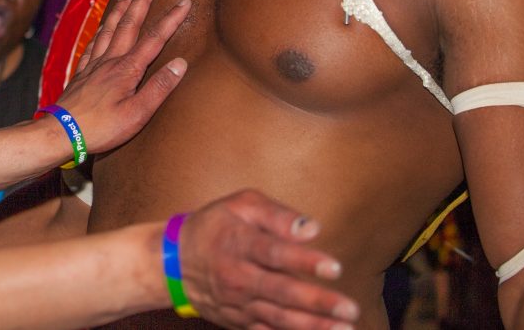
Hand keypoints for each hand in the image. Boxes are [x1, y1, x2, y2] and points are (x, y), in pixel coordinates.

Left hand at [54, 0, 190, 154]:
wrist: (62, 132)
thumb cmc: (102, 128)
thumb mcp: (138, 114)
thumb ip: (159, 88)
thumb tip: (181, 63)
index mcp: (127, 69)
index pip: (155, 38)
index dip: (171, 19)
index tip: (185, 1)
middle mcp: (110, 61)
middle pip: (129, 24)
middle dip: (142, 1)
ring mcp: (94, 65)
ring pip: (109, 29)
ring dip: (120, 9)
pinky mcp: (82, 73)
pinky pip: (93, 44)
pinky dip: (100, 30)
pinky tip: (101, 27)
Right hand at [180, 190, 358, 329]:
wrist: (174, 263)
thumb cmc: (215, 226)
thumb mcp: (240, 206)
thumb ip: (276, 215)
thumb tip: (311, 229)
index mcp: (239, 242)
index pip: (274, 253)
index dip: (304, 261)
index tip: (334, 268)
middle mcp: (238, 276)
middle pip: (280, 292)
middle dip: (317, 302)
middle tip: (349, 309)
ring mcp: (238, 303)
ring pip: (277, 318)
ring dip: (311, 326)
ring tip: (343, 329)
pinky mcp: (238, 322)